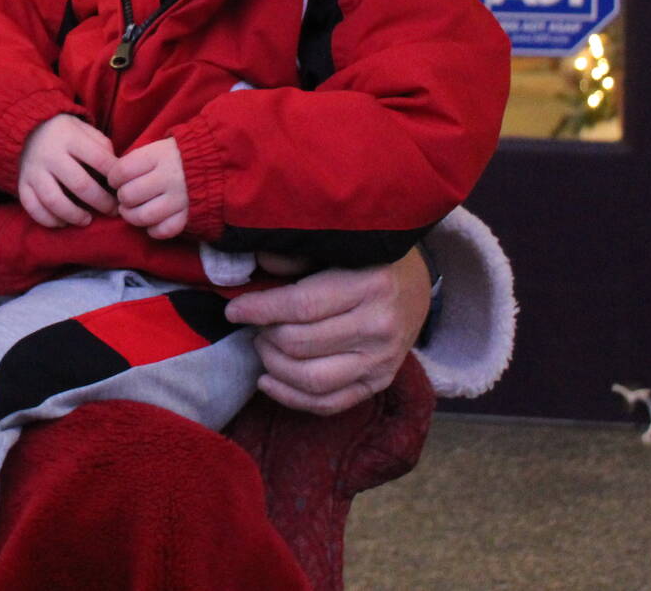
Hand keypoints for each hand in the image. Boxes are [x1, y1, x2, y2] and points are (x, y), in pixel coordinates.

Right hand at [17, 114, 117, 227]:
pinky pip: (33, 207)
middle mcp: (50, 154)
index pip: (99, 159)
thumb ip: (102, 147)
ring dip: (74, 215)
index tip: (123, 188)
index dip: (115, 177)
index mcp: (70, 137)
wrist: (27, 129)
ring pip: (53, 200)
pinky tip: (63, 222)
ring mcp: (34, 170)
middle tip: (113, 210)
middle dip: (101, 202)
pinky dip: (49, 220)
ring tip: (87, 220)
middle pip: (79, 184)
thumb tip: (117, 174)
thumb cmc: (67, 135)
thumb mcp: (86, 130)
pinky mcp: (22, 183)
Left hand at [108, 139, 187, 237]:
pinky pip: (164, 230)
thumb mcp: (158, 148)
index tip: (117, 180)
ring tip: (132, 211)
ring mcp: (180, 198)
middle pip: (129, 195)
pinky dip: (154, 230)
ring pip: (143, 216)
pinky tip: (151, 223)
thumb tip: (114, 179)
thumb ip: (137, 161)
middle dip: (122, 199)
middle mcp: (168, 177)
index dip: (113, 179)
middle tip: (126, 197)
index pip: (121, 171)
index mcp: (158, 156)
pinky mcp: (189, 215)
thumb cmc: (177, 155)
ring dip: (132, 216)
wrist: (215, 161)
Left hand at [221, 249, 432, 415]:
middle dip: (265, 335)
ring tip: (262, 345)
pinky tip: (268, 381)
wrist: (416, 283)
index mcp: (370, 285)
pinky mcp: (379, 384)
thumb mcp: (337, 245)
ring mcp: (383, 361)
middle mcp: (379, 327)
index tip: (233, 310)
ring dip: (274, 366)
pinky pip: (329, 404)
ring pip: (312, 380)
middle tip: (253, 324)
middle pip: (301, 344)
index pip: (301, 305)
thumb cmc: (369, 259)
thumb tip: (255, 263)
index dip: (259, 310)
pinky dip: (291, 398)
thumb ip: (295, 256)